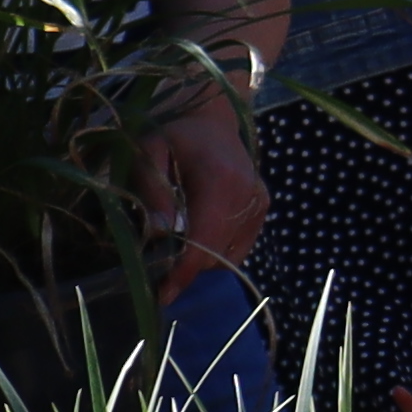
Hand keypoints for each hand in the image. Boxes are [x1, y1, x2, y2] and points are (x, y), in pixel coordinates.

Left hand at [136, 96, 265, 282]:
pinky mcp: (262, 208)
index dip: (183, 274)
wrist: (212, 115)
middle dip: (187, 268)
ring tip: (175, 244)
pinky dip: (216, 248)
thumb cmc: (173, 131)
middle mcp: (248, 198)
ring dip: (202, 258)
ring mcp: (260, 204)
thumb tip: (160, 233)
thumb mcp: (148, 152)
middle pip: (217, 256)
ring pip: (230, 256)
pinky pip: (239, 246)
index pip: (204, 244)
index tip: (161, 296)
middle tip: (155, 266)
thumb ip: (153, 190)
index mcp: (221, 183)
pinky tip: (197, 230)